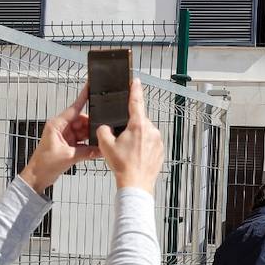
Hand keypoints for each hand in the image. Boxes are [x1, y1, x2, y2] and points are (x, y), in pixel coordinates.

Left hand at [20, 84, 100, 191]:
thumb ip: (86, 152)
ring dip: (90, 136)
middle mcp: (61, 128)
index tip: (89, 87)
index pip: (73, 108)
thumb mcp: (68, 157)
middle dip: (92, 125)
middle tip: (102, 130)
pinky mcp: (68, 145)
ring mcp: (65, 137)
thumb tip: (100, 150)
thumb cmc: (43, 164)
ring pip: (83, 131)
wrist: (37, 177)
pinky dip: (88, 144)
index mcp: (57, 125)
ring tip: (100, 141)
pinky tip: (96, 149)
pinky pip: (82, 141)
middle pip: (81, 121)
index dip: (82, 98)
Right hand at [97, 78, 163, 193]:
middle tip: (122, 142)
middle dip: (130, 127)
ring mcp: (158, 140)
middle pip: (138, 121)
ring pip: (145, 132)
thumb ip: (103, 130)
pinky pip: (150, 143)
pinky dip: (143, 147)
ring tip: (129, 153)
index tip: (136, 80)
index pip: (136, 101)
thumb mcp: (106, 145)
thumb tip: (106, 128)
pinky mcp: (161, 150)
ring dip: (137, 138)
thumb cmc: (123, 166)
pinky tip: (136, 157)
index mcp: (138, 125)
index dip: (135, 89)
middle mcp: (151, 130)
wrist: (136, 184)